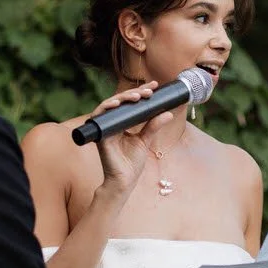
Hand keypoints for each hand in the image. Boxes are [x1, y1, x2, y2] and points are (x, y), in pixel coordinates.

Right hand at [90, 82, 171, 196]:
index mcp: (122, 123)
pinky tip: (117, 104)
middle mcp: (112, 123)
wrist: (124, 181)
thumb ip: (154, 126)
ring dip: (123, 98)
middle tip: (149, 91)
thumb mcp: (146, 140)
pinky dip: (107, 108)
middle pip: (121, 101)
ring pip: (110, 105)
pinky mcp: (99, 134)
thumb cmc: (132, 164)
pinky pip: (99, 117)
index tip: (154, 86)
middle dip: (135, 93)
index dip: (141, 92)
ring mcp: (105, 128)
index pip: (131, 103)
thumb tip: (168, 113)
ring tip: (137, 96)